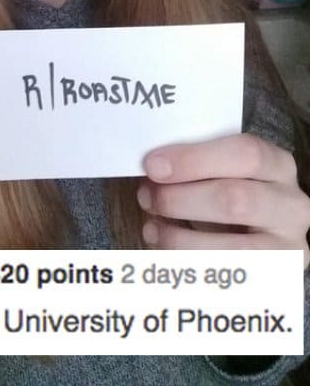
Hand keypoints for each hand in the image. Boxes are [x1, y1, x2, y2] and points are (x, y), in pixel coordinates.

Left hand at [137, 133, 309, 267]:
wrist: (260, 237)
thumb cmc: (228, 193)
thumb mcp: (221, 171)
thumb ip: (196, 164)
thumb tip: (153, 167)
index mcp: (278, 166)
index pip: (246, 154)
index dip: (195, 159)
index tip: (153, 166)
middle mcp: (292, 207)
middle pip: (236, 200)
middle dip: (181, 199)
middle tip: (147, 196)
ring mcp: (287, 249)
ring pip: (232, 249)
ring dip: (179, 239)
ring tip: (152, 227)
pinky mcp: (273, 285)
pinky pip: (224, 282)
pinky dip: (185, 267)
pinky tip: (164, 252)